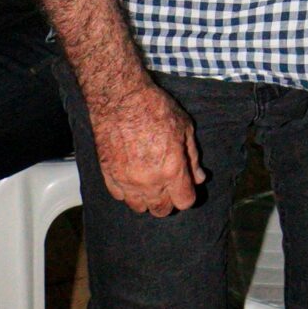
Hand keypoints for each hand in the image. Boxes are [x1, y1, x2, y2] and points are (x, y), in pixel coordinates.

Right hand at [91, 82, 204, 215]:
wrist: (120, 98)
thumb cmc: (155, 108)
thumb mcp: (184, 127)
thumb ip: (192, 157)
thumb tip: (199, 178)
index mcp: (172, 170)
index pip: (184, 202)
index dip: (188, 195)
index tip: (186, 186)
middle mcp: (149, 182)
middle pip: (161, 210)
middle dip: (169, 200)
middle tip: (169, 185)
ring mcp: (126, 181)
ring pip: (139, 207)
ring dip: (147, 199)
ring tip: (150, 183)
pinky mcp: (108, 176)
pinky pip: (119, 196)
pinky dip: (127, 191)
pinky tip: (133, 177)